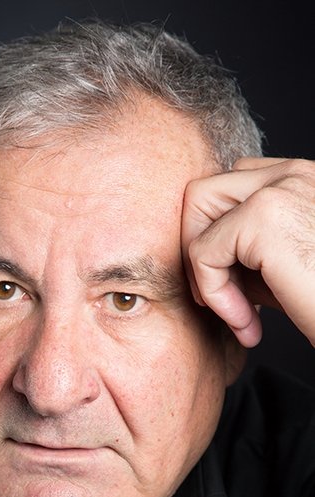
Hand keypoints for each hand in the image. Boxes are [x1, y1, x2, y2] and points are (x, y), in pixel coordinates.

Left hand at [181, 157, 314, 346]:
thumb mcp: (284, 269)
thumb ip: (248, 252)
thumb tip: (201, 258)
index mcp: (301, 181)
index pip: (230, 187)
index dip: (217, 236)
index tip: (236, 289)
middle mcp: (293, 173)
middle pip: (205, 190)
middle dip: (198, 246)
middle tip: (220, 298)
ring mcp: (279, 188)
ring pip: (196, 209)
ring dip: (203, 271)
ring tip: (237, 316)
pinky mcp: (264, 216)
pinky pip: (202, 253)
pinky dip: (213, 294)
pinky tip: (246, 323)